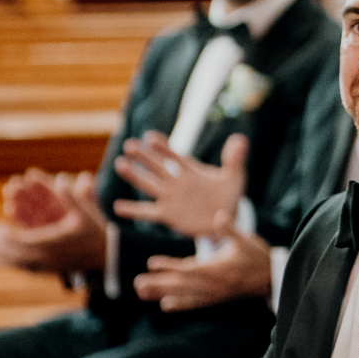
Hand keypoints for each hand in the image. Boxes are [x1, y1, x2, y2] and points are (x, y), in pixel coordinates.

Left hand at [0, 169, 106, 272]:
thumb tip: (60, 179)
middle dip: (2, 246)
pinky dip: (15, 265)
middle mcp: (48, 257)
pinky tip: (8, 260)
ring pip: (20, 265)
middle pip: (17, 255)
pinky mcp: (52, 271)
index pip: (21, 241)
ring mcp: (50, 266)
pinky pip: (28, 270)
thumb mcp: (84, 212)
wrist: (107, 255)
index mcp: (52, 242)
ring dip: (5, 257)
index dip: (6, 235)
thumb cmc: (94, 231)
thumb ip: (70, 197)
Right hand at [113, 132, 247, 238]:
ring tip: (120, 165)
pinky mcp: (167, 215)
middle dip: (144, 156)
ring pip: (149, 185)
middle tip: (129, 145)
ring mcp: (170, 198)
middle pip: (158, 167)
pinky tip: (118, 207)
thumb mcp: (235, 177)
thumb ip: (235, 160)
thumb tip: (241, 139)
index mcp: (191, 171)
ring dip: (135, 176)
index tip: (150, 137)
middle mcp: (177, 182)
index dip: (164, 147)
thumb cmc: (229, 196)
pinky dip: (133, 211)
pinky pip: (148, 212)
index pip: (175, 156)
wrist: (226, 220)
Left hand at [133, 209, 271, 310]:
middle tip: (138, 284)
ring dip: (162, 294)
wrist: (272, 277)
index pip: (190, 268)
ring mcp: (214, 294)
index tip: (152, 263)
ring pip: (184, 295)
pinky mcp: (216, 299)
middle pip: (181, 285)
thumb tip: (218, 216)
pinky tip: (165, 306)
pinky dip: (180, 305)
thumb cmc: (257, 255)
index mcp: (218, 268)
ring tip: (142, 293)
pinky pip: (195, 303)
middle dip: (159, 284)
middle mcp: (213, 284)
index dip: (170, 267)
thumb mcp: (245, 239)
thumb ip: (229, 228)